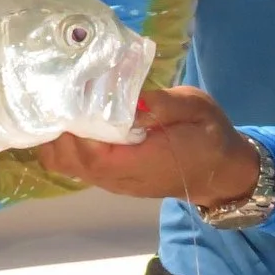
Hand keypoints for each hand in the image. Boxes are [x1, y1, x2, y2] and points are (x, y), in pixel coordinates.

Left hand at [34, 86, 258, 209]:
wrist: (220, 170)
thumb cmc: (208, 134)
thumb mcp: (196, 108)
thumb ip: (164, 104)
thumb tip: (131, 99)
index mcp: (145, 162)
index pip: (95, 156)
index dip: (75, 132)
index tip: (66, 99)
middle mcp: (122, 178)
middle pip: (71, 163)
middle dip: (57, 131)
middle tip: (54, 94)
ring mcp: (113, 181)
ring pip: (67, 166)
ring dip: (56, 138)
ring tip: (58, 103)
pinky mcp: (110, 178)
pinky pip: (75, 166)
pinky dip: (63, 145)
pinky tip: (67, 118)